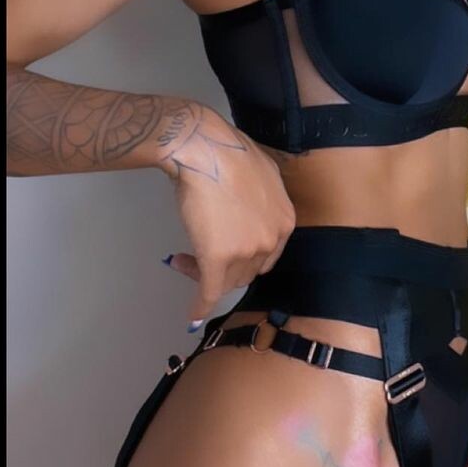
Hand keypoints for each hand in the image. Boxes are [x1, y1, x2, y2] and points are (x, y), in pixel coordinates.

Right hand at [158, 104, 296, 327]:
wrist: (207, 150)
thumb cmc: (230, 153)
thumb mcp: (263, 175)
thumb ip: (262, 198)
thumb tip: (250, 205)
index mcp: (285, 222)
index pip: (267, 256)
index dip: (244, 258)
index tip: (226, 254)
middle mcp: (270, 240)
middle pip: (247, 271)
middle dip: (223, 267)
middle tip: (197, 254)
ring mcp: (246, 251)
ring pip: (226, 279)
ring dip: (204, 276)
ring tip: (182, 259)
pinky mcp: (217, 258)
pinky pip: (208, 291)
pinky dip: (199, 305)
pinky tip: (191, 316)